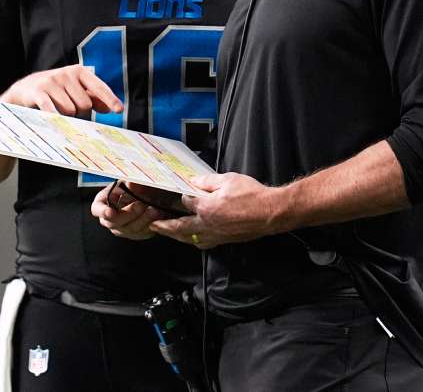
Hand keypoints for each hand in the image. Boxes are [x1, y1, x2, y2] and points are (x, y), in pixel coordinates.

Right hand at [0, 64, 122, 116]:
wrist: (24, 89)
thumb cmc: (55, 91)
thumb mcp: (74, 90)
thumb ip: (92, 97)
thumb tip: (109, 108)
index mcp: (78, 71)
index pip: (99, 87)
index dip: (110, 99)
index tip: (119, 110)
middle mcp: (66, 73)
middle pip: (85, 104)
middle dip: (79, 113)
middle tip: (68, 109)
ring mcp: (51, 81)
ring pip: (70, 111)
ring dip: (66, 117)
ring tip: (57, 110)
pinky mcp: (38, 92)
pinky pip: (52, 110)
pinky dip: (55, 117)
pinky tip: (53, 119)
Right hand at [91, 182, 172, 239]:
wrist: (153, 194)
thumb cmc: (137, 186)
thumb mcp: (135, 180)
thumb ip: (134, 183)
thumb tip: (132, 184)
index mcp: (104, 202)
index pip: (97, 209)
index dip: (102, 212)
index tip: (110, 212)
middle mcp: (110, 218)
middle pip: (113, 222)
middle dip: (128, 214)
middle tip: (141, 205)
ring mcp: (122, 228)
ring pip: (129, 229)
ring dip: (143, 220)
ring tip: (155, 210)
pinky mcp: (136, 233)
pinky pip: (141, 233)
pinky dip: (150, 225)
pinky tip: (158, 216)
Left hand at [150, 173, 287, 249]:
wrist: (270, 212)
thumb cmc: (251, 195)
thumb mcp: (227, 180)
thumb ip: (207, 181)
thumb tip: (193, 181)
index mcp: (205, 207)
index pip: (185, 202)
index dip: (181, 196)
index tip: (177, 192)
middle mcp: (207, 224)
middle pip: (179, 227)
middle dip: (164, 226)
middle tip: (152, 225)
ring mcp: (215, 234)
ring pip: (190, 239)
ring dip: (177, 236)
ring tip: (168, 234)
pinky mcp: (224, 240)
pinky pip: (204, 243)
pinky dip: (194, 241)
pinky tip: (194, 239)